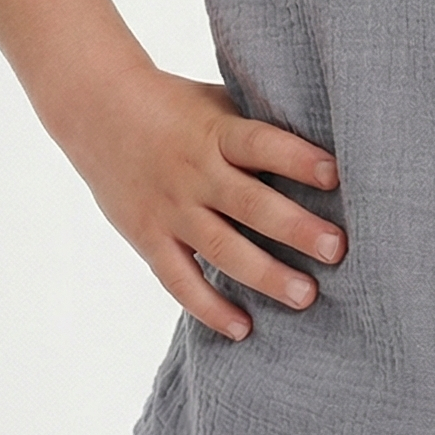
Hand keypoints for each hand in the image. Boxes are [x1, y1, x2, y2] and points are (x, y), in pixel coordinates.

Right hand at [72, 69, 344, 342]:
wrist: (98, 111)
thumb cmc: (178, 107)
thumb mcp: (219, 105)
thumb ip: (259, 129)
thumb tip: (329, 145)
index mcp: (216, 132)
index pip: (261, 144)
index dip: (297, 159)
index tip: (336, 175)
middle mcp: (195, 172)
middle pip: (249, 203)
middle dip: (295, 228)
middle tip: (337, 249)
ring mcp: (171, 209)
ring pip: (221, 248)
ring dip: (265, 275)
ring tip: (306, 296)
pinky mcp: (149, 238)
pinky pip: (180, 280)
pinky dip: (209, 307)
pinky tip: (244, 329)